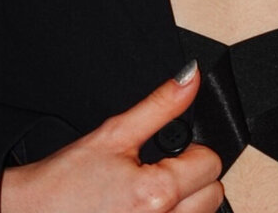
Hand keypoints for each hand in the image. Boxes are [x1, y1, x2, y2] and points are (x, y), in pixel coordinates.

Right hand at [0, 61, 222, 212]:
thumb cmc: (64, 182)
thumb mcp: (113, 133)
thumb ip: (160, 104)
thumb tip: (189, 77)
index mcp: (157, 194)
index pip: (210, 163)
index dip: (189, 151)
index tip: (164, 154)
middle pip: (212, 195)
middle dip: (190, 179)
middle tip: (155, 174)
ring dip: (184, 205)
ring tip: (146, 197)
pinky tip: (140, 212)